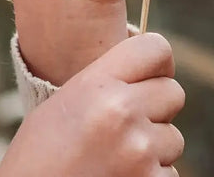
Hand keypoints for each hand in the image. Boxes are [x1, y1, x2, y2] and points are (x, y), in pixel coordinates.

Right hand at [0, 34, 184, 176]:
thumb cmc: (39, 155)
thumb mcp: (63, 104)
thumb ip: (104, 84)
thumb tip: (143, 76)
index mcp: (97, 85)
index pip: (155, 49)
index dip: (156, 60)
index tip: (150, 72)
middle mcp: (123, 113)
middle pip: (173, 92)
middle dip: (157, 105)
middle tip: (129, 120)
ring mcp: (142, 154)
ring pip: (173, 138)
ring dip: (154, 146)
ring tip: (115, 156)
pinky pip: (170, 173)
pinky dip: (151, 176)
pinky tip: (119, 176)